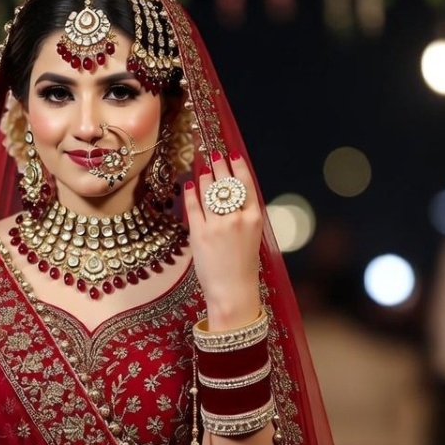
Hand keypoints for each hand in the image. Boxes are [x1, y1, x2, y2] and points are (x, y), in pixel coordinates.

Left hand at [183, 150, 263, 329]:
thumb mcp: (252, 237)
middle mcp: (237, 218)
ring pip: (208, 191)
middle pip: (226, 183)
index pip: (246, 183)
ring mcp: (217, 225)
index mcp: (255, 218)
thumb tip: (230, 193)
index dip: (238, 166)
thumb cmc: (243, 266)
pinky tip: (189, 185)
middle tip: (213, 153)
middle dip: (219, 165)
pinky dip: (190, 192)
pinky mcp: (199, 233)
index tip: (232, 154)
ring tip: (202, 167)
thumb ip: (244, 215)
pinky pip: (193, 206)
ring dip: (204, 176)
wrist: (233, 292)